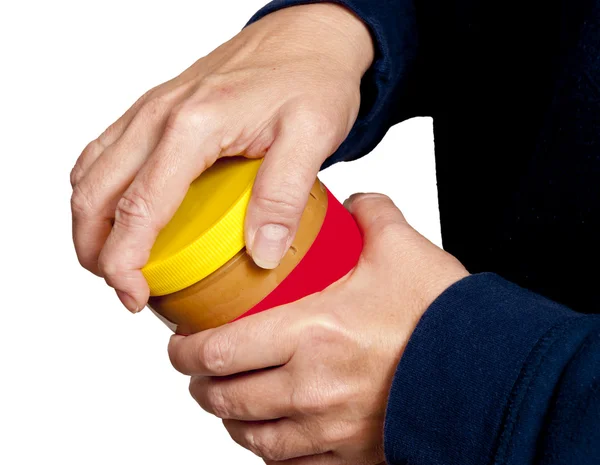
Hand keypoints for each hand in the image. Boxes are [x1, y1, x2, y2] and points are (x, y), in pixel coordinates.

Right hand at [70, 4, 373, 311]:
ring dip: (91, 224)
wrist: (306, 39)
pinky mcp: (155, 110)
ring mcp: (151, 109)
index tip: (133, 295)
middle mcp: (159, 114)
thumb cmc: (311, 80)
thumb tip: (261, 252)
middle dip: (96, 251)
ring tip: (117, 261)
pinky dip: (101, 193)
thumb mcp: (314, 135)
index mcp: (193, 124)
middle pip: (95, 193)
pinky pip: (106, 154)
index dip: (125, 261)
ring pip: (90, 174)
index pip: (139, 205)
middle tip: (125, 289)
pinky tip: (124, 215)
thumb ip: (283, 193)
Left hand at [168, 194, 468, 464]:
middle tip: (199, 371)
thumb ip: (373, 215)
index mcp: (311, 334)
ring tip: (227, 402)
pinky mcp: (347, 453)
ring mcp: (326, 428)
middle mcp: (310, 387)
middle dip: (200, 386)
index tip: (179, 345)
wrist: (488, 371)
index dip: (186, 352)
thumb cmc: (442, 317)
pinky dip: (267, 446)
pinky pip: (288, 461)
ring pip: (251, 436)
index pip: (220, 350)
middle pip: (226, 399)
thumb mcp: (403, 251)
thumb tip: (357, 202)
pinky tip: (269, 431)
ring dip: (229, 419)